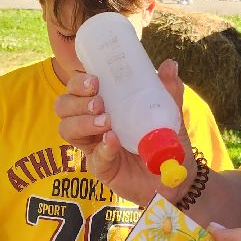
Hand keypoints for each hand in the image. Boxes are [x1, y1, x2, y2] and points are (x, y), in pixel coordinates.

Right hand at [54, 59, 194, 206]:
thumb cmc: (165, 141)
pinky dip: (103, 147)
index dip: (78, 82)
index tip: (95, 80)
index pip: (77, 88)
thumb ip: (168, 90)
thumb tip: (170, 64)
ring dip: (82, 122)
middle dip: (75, 100)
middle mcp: (92, 123)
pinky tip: (113, 141)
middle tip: (99, 102)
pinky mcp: (102, 168)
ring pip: (66, 129)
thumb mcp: (168, 112)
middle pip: (63, 106)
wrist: (177, 176)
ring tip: (105, 122)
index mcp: (104, 104)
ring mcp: (94, 146)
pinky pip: (94, 158)